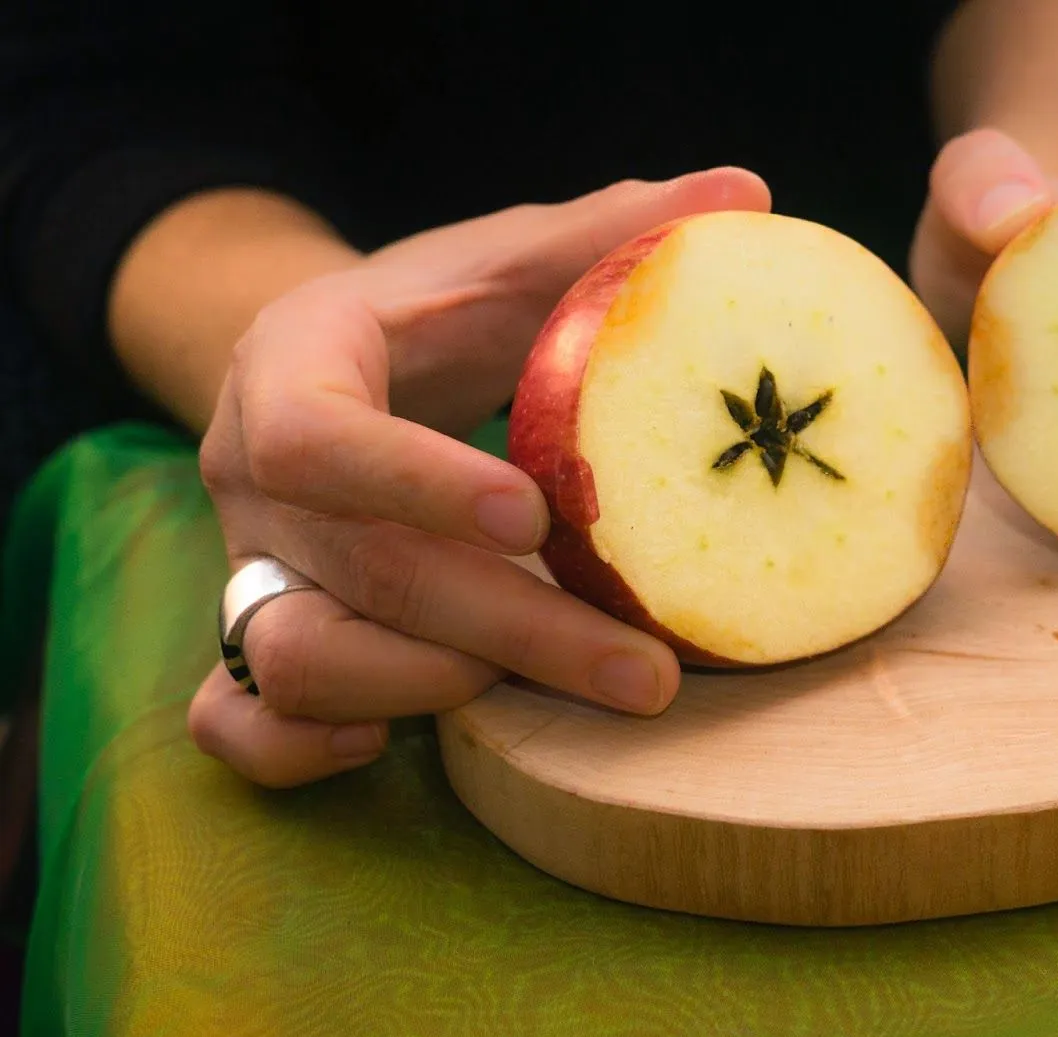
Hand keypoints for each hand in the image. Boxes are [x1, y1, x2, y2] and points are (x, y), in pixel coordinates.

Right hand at [189, 167, 771, 787]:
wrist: (324, 366)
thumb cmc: (432, 310)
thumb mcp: (501, 257)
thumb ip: (608, 232)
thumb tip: (750, 192)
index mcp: (295, 365)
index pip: (319, 436)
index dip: (417, 482)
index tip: (536, 515)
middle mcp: (254, 477)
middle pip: (359, 575)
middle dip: (507, 631)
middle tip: (643, 676)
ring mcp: (249, 562)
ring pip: (296, 661)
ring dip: (428, 690)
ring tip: (561, 695)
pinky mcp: (249, 631)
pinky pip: (233, 721)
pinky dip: (299, 750)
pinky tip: (395, 747)